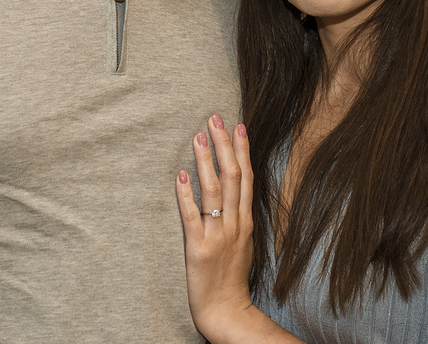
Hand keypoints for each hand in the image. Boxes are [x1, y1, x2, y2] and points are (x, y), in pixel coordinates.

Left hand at [174, 115, 258, 342]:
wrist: (227, 310)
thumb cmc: (233, 277)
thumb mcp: (245, 241)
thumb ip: (240, 216)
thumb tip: (235, 190)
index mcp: (246, 220)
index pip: (246, 177)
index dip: (242, 149)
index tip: (238, 125)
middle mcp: (235, 224)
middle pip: (233, 176)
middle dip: (224, 144)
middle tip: (214, 118)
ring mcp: (218, 235)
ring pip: (214, 191)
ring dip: (206, 161)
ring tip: (198, 136)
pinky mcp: (199, 248)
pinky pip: (192, 218)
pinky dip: (186, 196)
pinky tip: (180, 176)